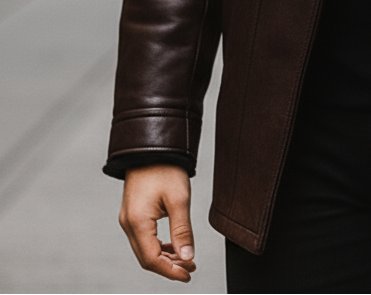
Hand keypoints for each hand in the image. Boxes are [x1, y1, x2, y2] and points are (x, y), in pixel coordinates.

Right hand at [119, 165, 196, 282]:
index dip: (170, 271)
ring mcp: (129, 219)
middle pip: (146, 258)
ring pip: (145, 250)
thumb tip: (187, 257)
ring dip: (165, 257)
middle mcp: (128, 224)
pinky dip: (159, 246)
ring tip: (186, 259)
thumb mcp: (179, 199)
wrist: (152, 148)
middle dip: (169, 267)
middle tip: (191, 268)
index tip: (188, 275)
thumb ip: (182, 231)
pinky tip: (174, 246)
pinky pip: (144, 238)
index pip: (151, 260)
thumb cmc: (165, 169)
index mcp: (137, 222)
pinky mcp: (133, 214)